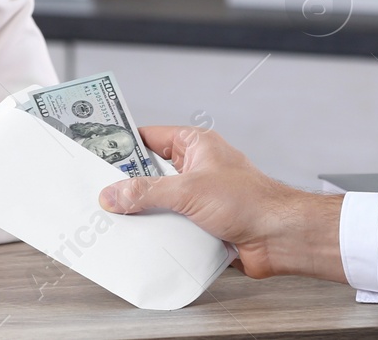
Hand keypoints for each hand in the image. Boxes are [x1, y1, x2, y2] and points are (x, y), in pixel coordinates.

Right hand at [98, 126, 344, 282]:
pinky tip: (143, 241)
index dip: (123, 144)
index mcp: (195, 146)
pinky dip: (159, 232)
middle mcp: (197, 168)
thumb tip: (115, 193)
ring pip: (159, 202)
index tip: (97, 152)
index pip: (149, 137)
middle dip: (128, 185)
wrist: (280, 238)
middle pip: (150, 173)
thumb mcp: (188, 191)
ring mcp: (200, 197)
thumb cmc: (252, 201)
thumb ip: (147, 192)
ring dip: (144, 213)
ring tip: (117, 219)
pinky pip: (171, 225)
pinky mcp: (203, 224)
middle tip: (100, 192)